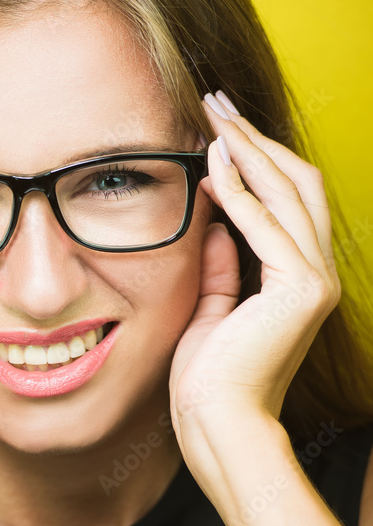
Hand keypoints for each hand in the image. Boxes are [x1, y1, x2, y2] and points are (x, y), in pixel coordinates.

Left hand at [167, 91, 340, 479]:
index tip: (218, 128)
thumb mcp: (213, 309)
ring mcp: (313, 280)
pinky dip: (241, 190)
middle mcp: (316, 272)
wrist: (218, 423)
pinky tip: (214, 163)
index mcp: (298, 277)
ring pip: (289, 193)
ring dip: (249, 149)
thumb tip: (218, 225)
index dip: (255, 158)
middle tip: (216, 103)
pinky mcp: (298, 290)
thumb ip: (223, 267)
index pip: (286, 200)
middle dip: (255, 138)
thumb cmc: (210, 377)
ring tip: (214, 116)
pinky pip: (267, 225)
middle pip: (297, 183)